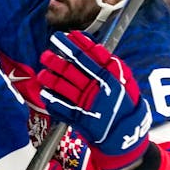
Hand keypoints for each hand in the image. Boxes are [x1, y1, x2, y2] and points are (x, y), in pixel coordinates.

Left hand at [37, 31, 151, 169]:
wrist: (126, 134)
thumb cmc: (126, 105)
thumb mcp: (126, 82)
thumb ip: (112, 65)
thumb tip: (95, 48)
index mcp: (109, 76)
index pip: (89, 55)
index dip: (76, 44)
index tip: (66, 35)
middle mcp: (97, 87)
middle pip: (72, 69)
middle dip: (57, 59)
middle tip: (46, 53)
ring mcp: (87, 103)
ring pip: (64, 86)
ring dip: (50, 77)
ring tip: (42, 72)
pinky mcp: (80, 118)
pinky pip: (61, 107)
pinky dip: (52, 99)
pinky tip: (44, 92)